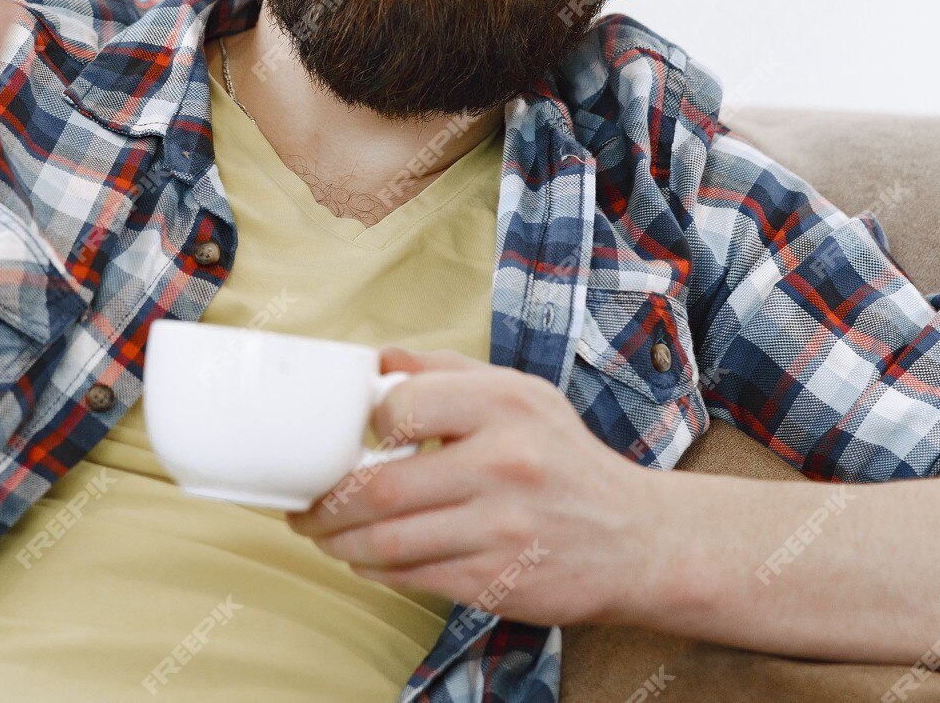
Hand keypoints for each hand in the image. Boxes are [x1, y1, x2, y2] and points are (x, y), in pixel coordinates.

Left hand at [283, 345, 662, 625]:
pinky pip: (412, 577)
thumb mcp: (518, 393)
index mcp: (504, 404)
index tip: (345, 441)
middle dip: (326, 503)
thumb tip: (374, 358)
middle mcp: (504, 463)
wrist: (636, 538)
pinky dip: (375, 570)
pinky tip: (365, 559)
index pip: (399, 408)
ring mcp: (501, 527)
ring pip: (387, 541)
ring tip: (322, 535)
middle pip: (380, 486)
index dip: (360, 427)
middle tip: (304, 506)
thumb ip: (443, 371)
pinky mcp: (498, 580)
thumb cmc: (563, 458)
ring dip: (339, 543)